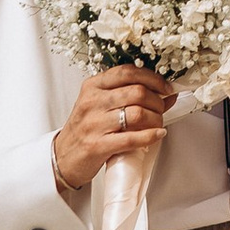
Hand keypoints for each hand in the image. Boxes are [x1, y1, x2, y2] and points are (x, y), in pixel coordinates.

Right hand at [52, 67, 172, 197]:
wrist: (62, 158)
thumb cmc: (84, 130)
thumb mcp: (100, 106)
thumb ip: (129, 97)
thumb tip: (167, 95)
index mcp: (93, 86)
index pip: (127, 72)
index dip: (153, 78)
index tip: (165, 87)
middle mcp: (92, 102)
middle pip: (137, 92)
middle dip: (157, 101)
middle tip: (161, 109)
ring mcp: (94, 124)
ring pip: (138, 113)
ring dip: (156, 119)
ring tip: (158, 123)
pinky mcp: (98, 145)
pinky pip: (132, 138)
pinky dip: (150, 136)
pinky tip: (157, 135)